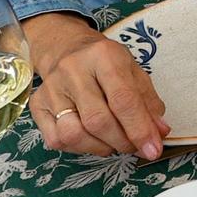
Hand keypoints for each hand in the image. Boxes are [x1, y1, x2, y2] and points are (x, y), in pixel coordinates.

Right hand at [24, 13, 169, 158]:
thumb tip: (159, 132)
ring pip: (74, 134)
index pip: (123, 99)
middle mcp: (72, 70)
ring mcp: (51, 88)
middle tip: (136, 147)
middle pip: (98, 121)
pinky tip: (91, 139)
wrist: (65, 48)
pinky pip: (57, 140)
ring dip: (101, 147)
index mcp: (103, 56)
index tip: (153, 149)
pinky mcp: (36, 105)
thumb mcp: (132, 71)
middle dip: (123, 142)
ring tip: (114, 141)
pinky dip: (79, 148)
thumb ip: (148, 102)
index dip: (140, 129)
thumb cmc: (104, 62)